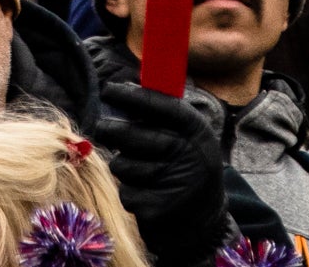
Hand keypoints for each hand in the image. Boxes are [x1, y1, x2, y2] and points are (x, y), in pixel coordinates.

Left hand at [86, 69, 229, 266]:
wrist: (205, 221)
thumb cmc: (188, 166)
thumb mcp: (187, 135)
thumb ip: (160, 113)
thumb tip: (122, 88)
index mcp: (196, 130)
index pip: (160, 106)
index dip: (131, 97)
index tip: (108, 89)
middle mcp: (187, 154)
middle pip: (131, 135)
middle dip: (110, 130)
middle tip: (103, 127)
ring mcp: (174, 183)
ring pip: (122, 165)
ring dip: (123, 166)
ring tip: (140, 169)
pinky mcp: (158, 209)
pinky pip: (126, 192)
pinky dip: (130, 192)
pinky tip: (147, 193)